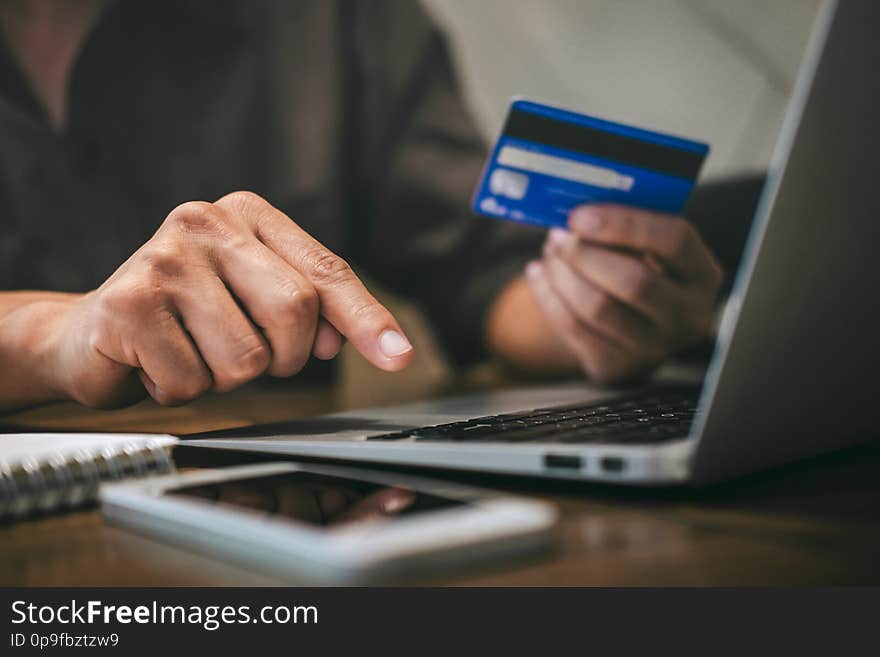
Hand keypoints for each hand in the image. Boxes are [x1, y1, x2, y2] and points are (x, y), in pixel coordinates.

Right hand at [46, 191, 413, 407]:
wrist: (92, 332)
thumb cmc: (188, 317)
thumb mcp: (255, 300)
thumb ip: (311, 312)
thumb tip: (358, 341)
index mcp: (248, 215)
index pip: (325, 271)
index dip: (366, 318)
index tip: (399, 357)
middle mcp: (206, 221)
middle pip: (294, 311)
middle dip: (280, 356)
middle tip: (244, 351)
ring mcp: (164, 258)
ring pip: (246, 358)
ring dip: (225, 377)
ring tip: (192, 350)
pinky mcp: (129, 302)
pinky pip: (193, 382)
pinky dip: (181, 389)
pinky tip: (157, 361)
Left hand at [525, 204, 722, 382]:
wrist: (633, 328)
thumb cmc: (640, 270)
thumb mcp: (649, 249)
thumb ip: (626, 229)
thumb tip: (579, 213)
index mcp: (702, 275)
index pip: (674, 241)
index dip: (624, 224)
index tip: (581, 215)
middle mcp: (688, 316)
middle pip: (633, 281)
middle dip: (586, 254)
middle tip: (559, 235)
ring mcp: (653, 348)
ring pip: (597, 307)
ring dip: (562, 273)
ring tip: (550, 251)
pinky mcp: (615, 366)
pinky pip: (572, 327)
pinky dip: (547, 295)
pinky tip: (539, 273)